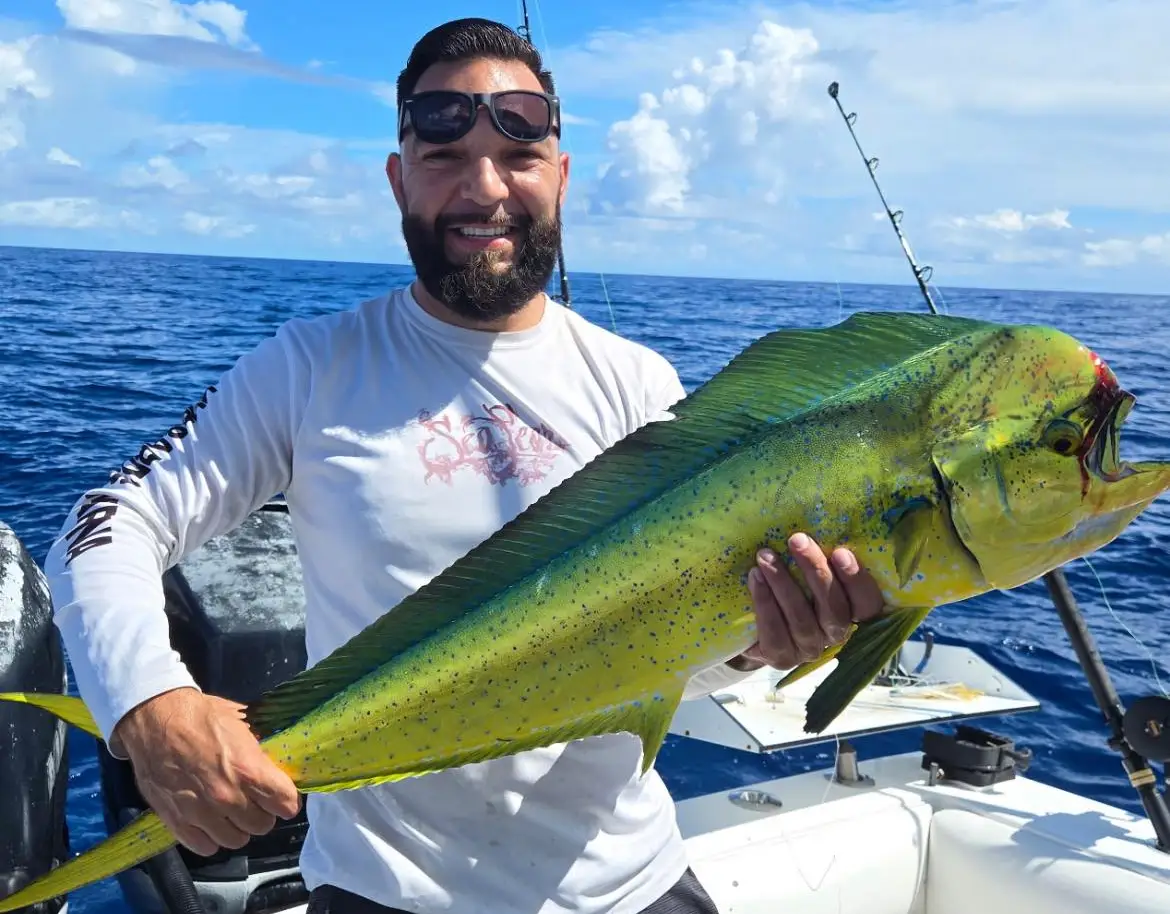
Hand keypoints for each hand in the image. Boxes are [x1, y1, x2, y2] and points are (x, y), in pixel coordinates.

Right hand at [111, 687, 300, 855]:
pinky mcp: (176, 821)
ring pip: (235, 840)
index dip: (287, 801)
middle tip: (255, 803)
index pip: (285, 803)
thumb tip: (276, 763)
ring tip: (233, 815)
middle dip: (263, 814)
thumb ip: (260, 750)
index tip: (283, 798)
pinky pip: (205, 847)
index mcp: (248, 769)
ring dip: (238, 829)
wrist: (156, 719)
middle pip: (262, 825)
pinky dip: (211, 839)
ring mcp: (200, 812)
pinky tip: (211, 824)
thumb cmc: (201, 716)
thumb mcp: (242, 723)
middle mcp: (227, 796)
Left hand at [729, 533, 884, 671]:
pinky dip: (764, 604)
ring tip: (765, 556)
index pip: (869, 604)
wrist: (754, 626)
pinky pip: (775, 633)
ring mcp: (809, 649)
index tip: (841, 551)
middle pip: (834, 609)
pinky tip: (755, 579)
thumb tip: (814, 515)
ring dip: (783, 584)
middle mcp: (836, 635)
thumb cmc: (792, 588)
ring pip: (802, 620)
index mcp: (852, 613)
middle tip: (797, 540)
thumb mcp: (809, 574)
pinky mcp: (782, 658)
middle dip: (815, 572)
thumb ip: (822, 558)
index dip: (858, 580)